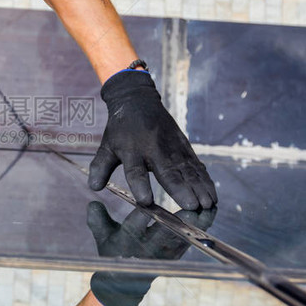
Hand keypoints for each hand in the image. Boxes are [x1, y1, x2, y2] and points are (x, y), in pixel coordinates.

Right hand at [87, 201, 215, 305]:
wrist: (126, 283)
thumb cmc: (113, 253)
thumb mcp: (102, 236)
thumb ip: (98, 219)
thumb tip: (93, 202)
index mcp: (129, 241)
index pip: (135, 224)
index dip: (142, 212)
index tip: (148, 199)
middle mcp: (149, 248)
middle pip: (166, 232)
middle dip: (179, 220)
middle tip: (192, 205)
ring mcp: (166, 252)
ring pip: (184, 235)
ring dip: (198, 222)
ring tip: (209, 204)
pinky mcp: (178, 253)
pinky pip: (193, 238)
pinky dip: (203, 225)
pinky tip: (211, 210)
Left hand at [88, 70, 216, 209]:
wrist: (138, 99)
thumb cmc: (121, 128)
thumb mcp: (107, 145)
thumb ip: (100, 166)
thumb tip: (93, 187)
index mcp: (132, 150)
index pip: (135, 171)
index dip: (140, 186)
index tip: (145, 201)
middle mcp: (154, 149)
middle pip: (168, 172)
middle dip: (181, 189)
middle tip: (193, 206)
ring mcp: (171, 147)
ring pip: (186, 170)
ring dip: (198, 187)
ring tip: (208, 205)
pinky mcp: (183, 146)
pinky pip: (195, 165)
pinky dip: (205, 179)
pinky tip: (212, 194)